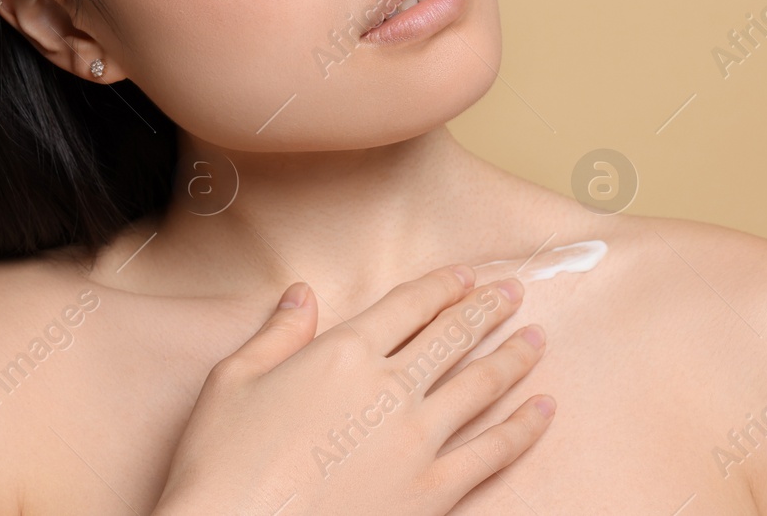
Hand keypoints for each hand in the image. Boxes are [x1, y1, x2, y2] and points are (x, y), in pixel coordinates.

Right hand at [151, 265, 552, 515]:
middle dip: (488, 309)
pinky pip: (493, 451)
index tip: (467, 275)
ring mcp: (417, 442)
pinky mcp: (432, 492)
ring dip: (514, 356)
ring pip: (481, 385)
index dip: (443, 286)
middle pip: (452, 336)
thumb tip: (301, 292)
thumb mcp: (233, 381)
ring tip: (538, 338)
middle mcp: (389, 389)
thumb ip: (276, 333)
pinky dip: (524, 427)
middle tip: (514, 292)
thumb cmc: (221, 466)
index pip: (407, 306)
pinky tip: (544, 409)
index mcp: (342, 353)